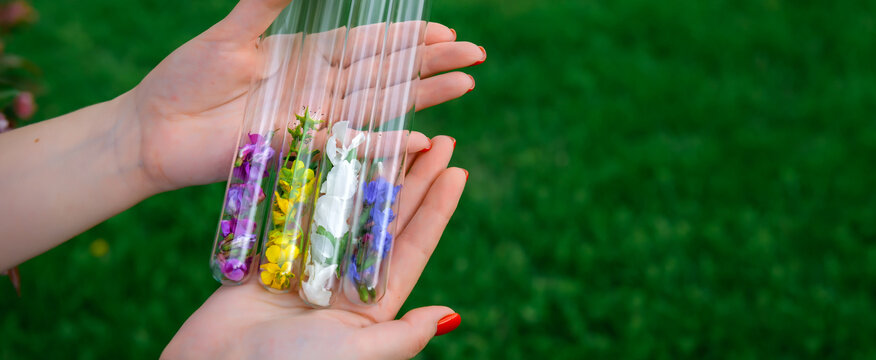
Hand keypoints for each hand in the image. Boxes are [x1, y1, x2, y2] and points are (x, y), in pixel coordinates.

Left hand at [123, 0, 482, 190]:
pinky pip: (353, 146)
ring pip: (381, 105)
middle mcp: (320, 88)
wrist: (155, 128)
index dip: (407, 36)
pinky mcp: (302, 149)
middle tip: (475, 55)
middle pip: (388, 72)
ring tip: (465, 86)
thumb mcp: (231, 33)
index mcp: (307, 55)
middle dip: (432, 63)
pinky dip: (387, 143)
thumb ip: (266, 2)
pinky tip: (421, 138)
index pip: (370, 43)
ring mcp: (315, 120)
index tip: (444, 28)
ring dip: (424, 96)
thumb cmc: (186, 77)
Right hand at [163, 136, 465, 358]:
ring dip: (367, 170)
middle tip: (437, 137)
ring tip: (392, 131)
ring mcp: (307, 266)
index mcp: (372, 305)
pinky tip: (330, 148)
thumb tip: (450, 314)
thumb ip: (403, 335)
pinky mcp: (269, 257)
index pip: (414, 247)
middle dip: (412, 178)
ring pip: (344, 207)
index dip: (437, 208)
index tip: (458, 170)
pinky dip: (311, 180)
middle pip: (386, 219)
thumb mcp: (358, 354)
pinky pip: (295, 210)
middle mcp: (344, 282)